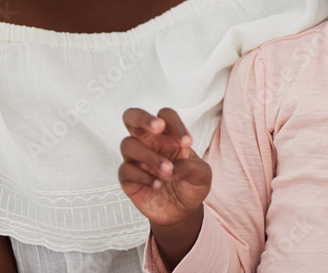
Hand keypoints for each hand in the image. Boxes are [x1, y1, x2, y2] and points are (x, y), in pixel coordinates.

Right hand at [118, 107, 210, 226]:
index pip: (165, 115)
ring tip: (168, 171)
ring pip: (128, 144)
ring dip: (150, 156)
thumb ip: (191, 167)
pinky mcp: (127, 179)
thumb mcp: (202, 175)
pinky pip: (125, 170)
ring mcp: (135, 160)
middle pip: (132, 116)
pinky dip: (142, 176)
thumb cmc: (191, 185)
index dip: (175, 124)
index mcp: (167, 135)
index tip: (187, 143)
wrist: (182, 211)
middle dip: (143, 118)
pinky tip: (157, 185)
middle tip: (158, 127)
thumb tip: (172, 168)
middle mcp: (148, 143)